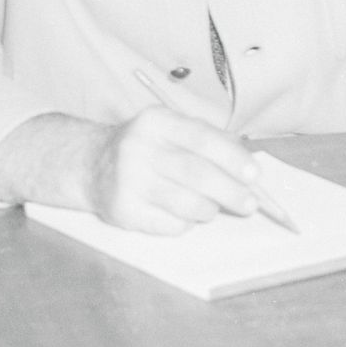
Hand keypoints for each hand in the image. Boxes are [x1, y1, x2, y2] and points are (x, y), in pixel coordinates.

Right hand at [87, 107, 266, 235]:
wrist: (92, 165)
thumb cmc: (149, 148)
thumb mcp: (174, 130)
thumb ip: (212, 143)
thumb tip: (250, 173)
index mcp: (156, 121)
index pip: (201, 139)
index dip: (232, 158)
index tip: (254, 176)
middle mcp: (138, 148)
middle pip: (196, 174)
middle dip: (230, 192)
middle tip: (250, 205)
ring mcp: (128, 181)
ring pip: (187, 204)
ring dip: (208, 209)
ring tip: (209, 205)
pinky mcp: (123, 211)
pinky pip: (171, 225)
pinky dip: (185, 223)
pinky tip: (179, 212)